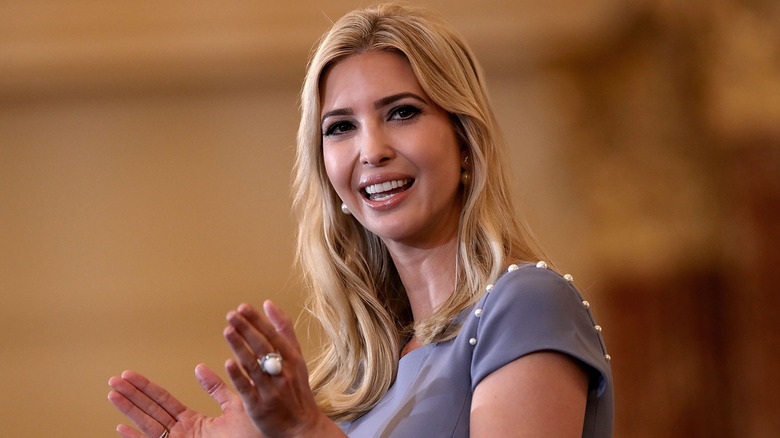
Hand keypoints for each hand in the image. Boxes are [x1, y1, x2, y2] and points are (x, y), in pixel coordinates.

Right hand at [108, 364, 261, 437]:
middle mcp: (182, 434)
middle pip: (150, 410)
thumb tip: (200, 368)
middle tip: (113, 379)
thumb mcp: (234, 407)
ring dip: (129, 409)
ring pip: (148, 424)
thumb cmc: (254, 436)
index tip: (129, 374)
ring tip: (112, 393)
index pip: (163, 401)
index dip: (146, 388)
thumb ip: (217, 389)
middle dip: (131, 395)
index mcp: (193, 423)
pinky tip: (120, 427)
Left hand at [224, 301, 343, 437]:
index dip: (258, 321)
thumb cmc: (297, 390)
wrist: (303, 427)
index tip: (243, 307)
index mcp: (293, 360)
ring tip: (228, 331)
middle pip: (263, 347)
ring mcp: (272, 390)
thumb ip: (284, 331)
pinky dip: (239, 375)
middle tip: (232, 315)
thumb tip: (269, 304)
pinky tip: (228, 363)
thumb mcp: (297, 358)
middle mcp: (283, 373)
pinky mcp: (260, 407)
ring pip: (254, 365)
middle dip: (247, 329)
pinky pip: (248, 388)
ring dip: (240, 347)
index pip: (273, 336)